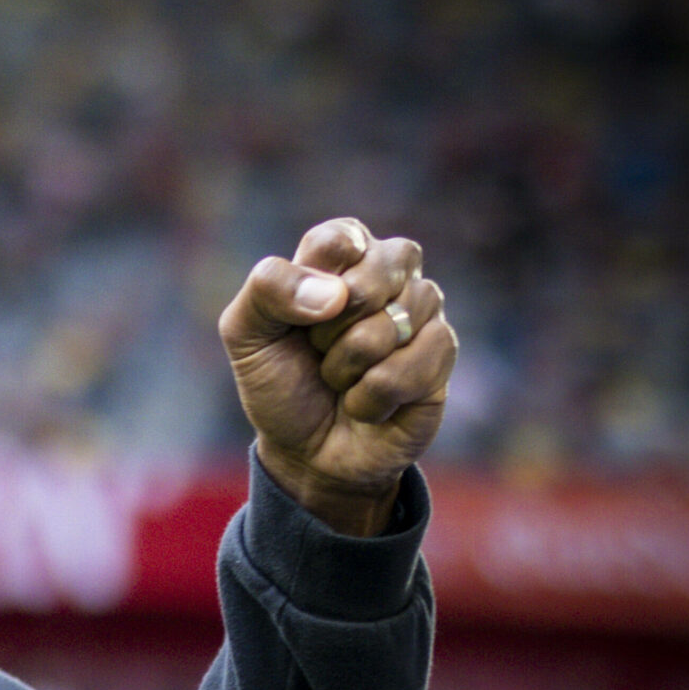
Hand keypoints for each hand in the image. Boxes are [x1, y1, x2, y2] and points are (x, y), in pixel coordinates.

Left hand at [219, 218, 456, 536]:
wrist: (308, 451)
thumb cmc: (279, 382)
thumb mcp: (246, 335)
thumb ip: (268, 291)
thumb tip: (336, 294)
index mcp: (338, 255)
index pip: (339, 238)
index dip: (315, 280)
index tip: (298, 317)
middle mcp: (387, 272)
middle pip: (377, 271)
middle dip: (332, 327)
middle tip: (317, 349)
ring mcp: (420, 310)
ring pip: (394, 321)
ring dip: (349, 364)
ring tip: (339, 378)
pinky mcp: (442, 351)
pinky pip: (415, 362)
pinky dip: (374, 394)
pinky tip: (366, 402)